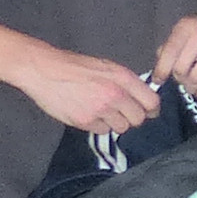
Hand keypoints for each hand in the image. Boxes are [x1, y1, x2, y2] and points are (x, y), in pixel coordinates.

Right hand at [18, 44, 158, 134]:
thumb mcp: (106, 66)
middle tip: (120, 112)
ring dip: (115, 122)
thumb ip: (125, 82)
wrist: (45, 70)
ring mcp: (100, 109)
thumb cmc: (74, 66)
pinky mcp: (86, 121)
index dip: (151, 109)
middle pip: (138, 119)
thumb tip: (143, 98)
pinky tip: (88, 113)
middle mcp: (115, 94)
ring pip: (121, 128)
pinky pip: (102, 131)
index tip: (148, 111)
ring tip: (101, 110)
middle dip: (132, 118)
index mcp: (122, 77)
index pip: (151, 101)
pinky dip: (98, 125)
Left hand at [153, 0, 196, 97]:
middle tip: (184, 82)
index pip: (167, 53)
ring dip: (193, 87)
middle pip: (180, 69)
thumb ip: (174, 42)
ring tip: (195, 87)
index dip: (160, 71)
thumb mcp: (192, 27)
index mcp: (186, 26)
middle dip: (180, 80)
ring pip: (196, 78)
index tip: (158, 80)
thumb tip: (159, 60)